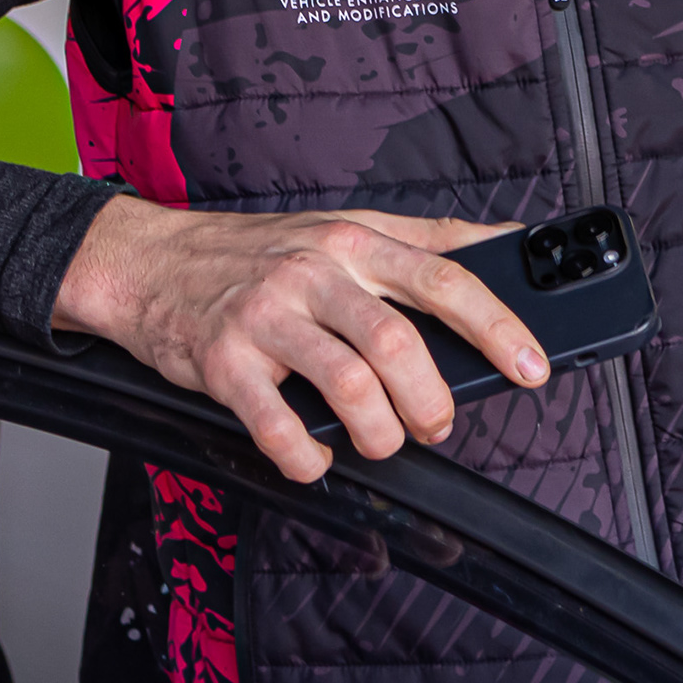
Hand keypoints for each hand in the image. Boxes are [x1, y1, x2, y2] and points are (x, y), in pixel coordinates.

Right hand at [55, 199, 544, 481]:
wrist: (151, 261)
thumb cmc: (259, 252)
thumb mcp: (347, 226)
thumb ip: (429, 238)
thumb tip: (513, 241)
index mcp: (354, 241)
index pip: (443, 278)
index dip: (497, 326)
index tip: (531, 367)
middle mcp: (313, 273)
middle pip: (398, 343)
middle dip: (432, 401)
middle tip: (438, 423)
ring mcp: (266, 316)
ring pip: (348, 386)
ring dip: (381, 433)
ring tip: (384, 442)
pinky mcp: (224, 362)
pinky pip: (279, 426)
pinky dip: (309, 457)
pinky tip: (318, 456)